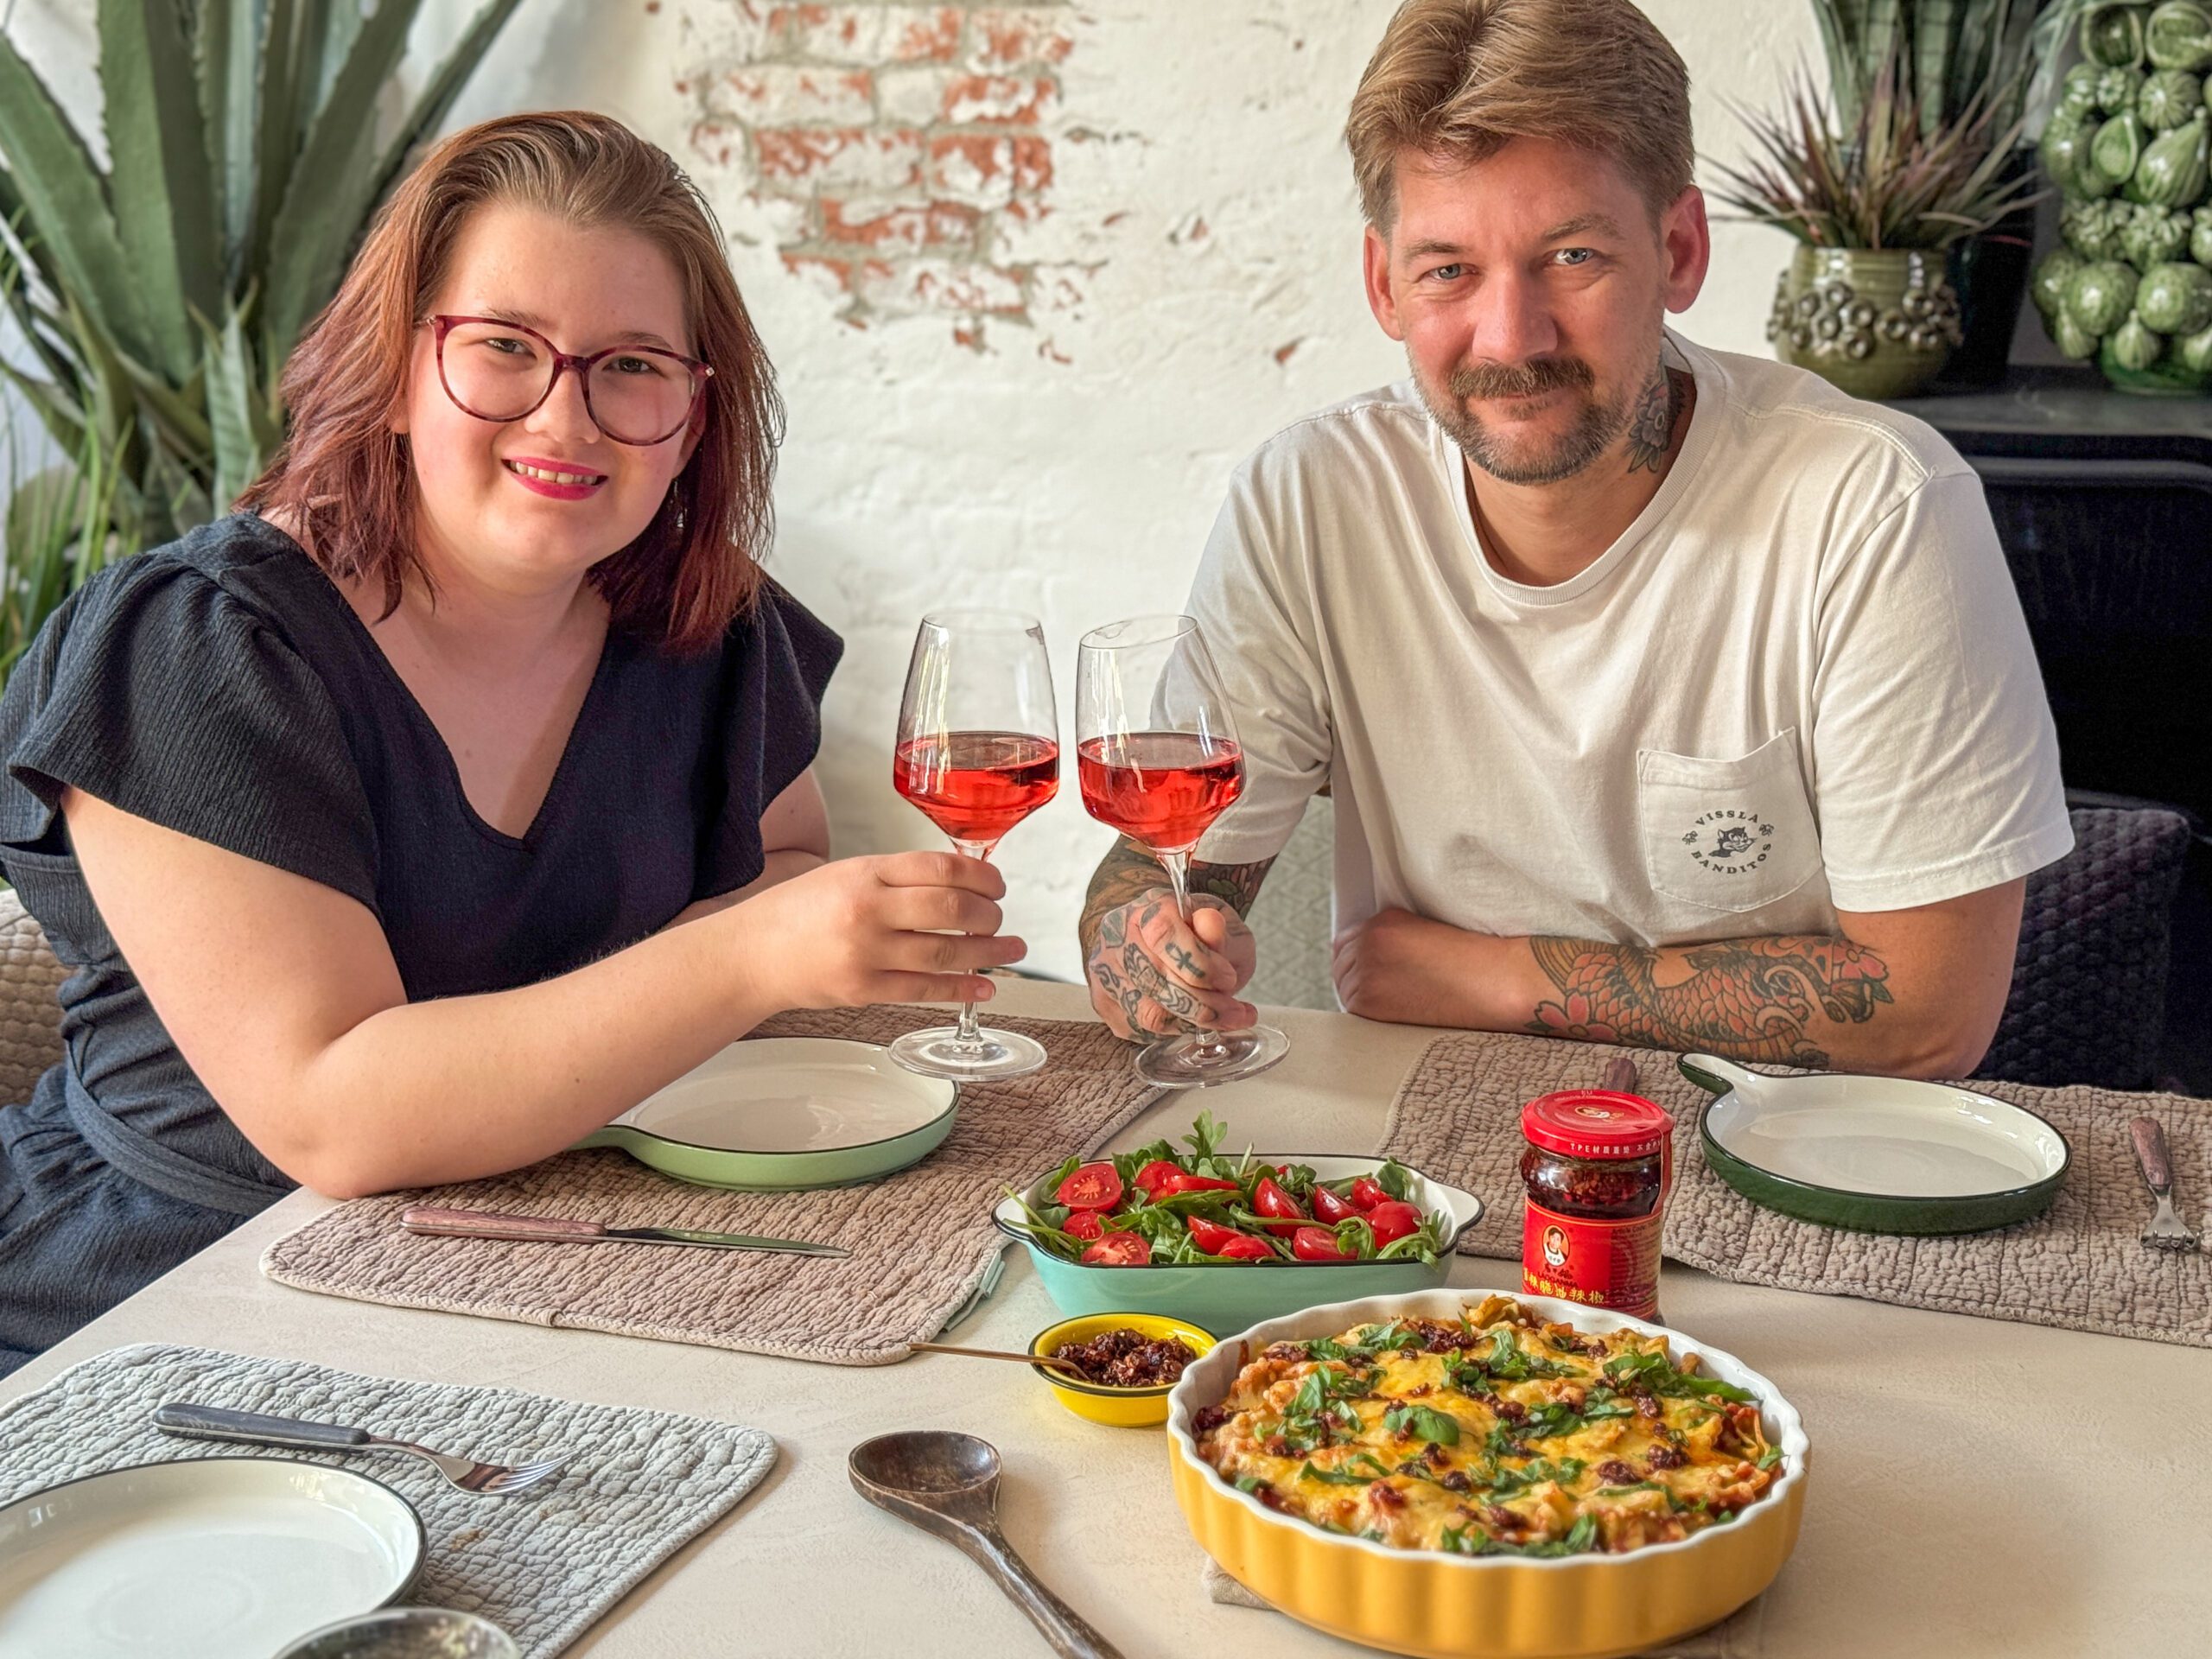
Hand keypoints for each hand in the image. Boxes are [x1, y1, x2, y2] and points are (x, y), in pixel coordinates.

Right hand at [734, 851, 1023, 1009]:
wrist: (752, 954)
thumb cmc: (801, 911)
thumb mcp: (847, 874)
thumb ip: (898, 877)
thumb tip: (961, 884)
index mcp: (867, 873)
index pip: (941, 867)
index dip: (983, 876)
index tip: (997, 885)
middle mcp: (868, 909)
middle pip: (951, 908)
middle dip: (989, 916)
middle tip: (1000, 920)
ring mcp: (865, 952)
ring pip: (945, 953)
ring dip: (988, 953)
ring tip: (1010, 951)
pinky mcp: (862, 989)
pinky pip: (924, 990)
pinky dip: (961, 988)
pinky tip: (982, 986)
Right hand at [1085, 890, 1256, 1039]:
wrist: (1165, 943)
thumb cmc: (1198, 936)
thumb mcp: (1223, 926)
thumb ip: (1220, 931)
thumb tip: (1211, 924)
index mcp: (1147, 908)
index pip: (1163, 934)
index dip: (1200, 964)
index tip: (1229, 978)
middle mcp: (1116, 937)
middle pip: (1155, 980)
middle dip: (1205, 1003)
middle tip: (1237, 1011)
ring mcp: (1105, 971)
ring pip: (1148, 1012)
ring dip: (1192, 1023)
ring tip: (1222, 1018)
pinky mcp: (1104, 1002)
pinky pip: (1140, 1030)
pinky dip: (1175, 1031)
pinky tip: (1194, 1021)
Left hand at [1331, 908, 1488, 1026]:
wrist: (1495, 982)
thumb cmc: (1472, 961)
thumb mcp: (1425, 933)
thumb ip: (1392, 939)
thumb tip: (1368, 961)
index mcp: (1383, 920)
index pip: (1347, 940)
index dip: (1358, 956)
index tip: (1372, 969)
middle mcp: (1369, 942)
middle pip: (1341, 964)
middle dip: (1357, 975)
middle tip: (1385, 990)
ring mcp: (1366, 971)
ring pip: (1346, 987)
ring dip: (1362, 995)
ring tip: (1397, 1001)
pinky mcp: (1369, 1001)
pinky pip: (1354, 1009)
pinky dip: (1368, 1013)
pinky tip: (1395, 1012)